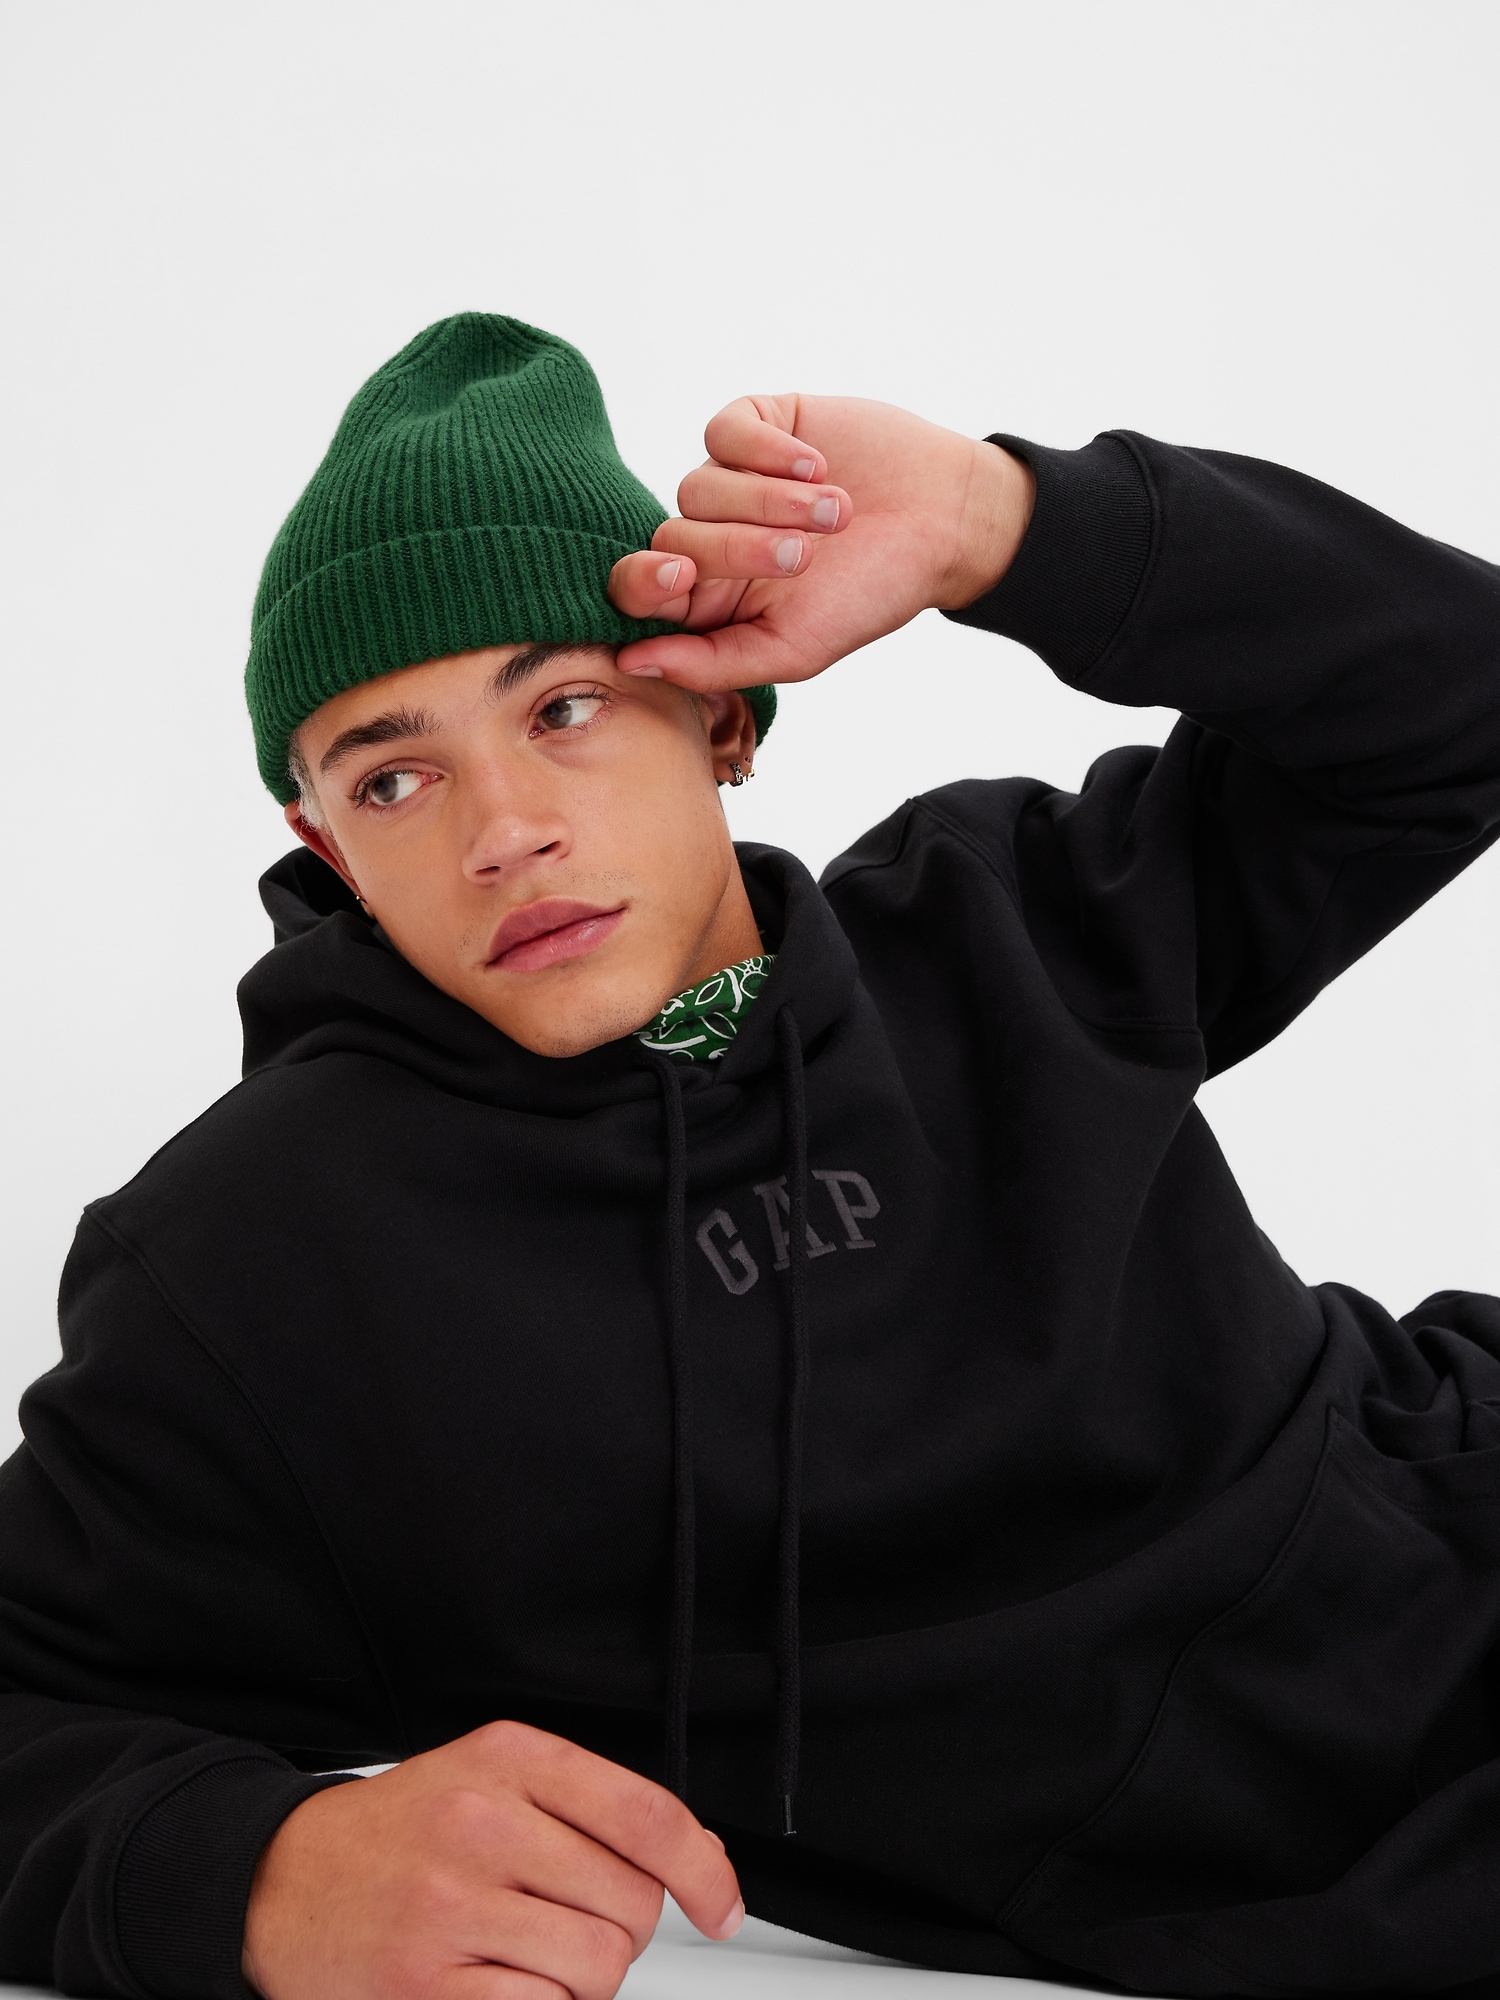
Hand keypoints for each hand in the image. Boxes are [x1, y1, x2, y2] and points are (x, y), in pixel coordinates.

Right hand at [242, 1721, 742, 1999]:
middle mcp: (484, 1822)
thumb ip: (587, 1806)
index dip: (704, 1869)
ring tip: (533, 1957)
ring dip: (584, 1980)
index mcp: (512, 1759)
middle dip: (623, 1931)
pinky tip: (503, 1983)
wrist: (283, 1877)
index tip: (722, 1906)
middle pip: (631, 1904)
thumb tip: (693, 1860)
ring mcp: (451, 1904)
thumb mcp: (492, 1776)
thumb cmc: (402, 1830)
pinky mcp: (423, 1982)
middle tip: (570, 1923)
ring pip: (597, 1968)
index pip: (647, 1814)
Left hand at [608, 394, 1034, 694]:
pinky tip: (818, 466)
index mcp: (709, 599)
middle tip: (803, 558)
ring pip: (698, 486)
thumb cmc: (870, 595)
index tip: (680, 578)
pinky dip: (768, 452)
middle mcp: (710, 537)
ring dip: (769, 503)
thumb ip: (711, 663)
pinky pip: (725, 433)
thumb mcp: (794, 649)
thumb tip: (630, 662)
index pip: (639, 590)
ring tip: (836, 515)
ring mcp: (731, 480)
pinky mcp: (758, 427)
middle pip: (671, 536)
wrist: (943, 523)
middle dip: (735, 548)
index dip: (643, 582)